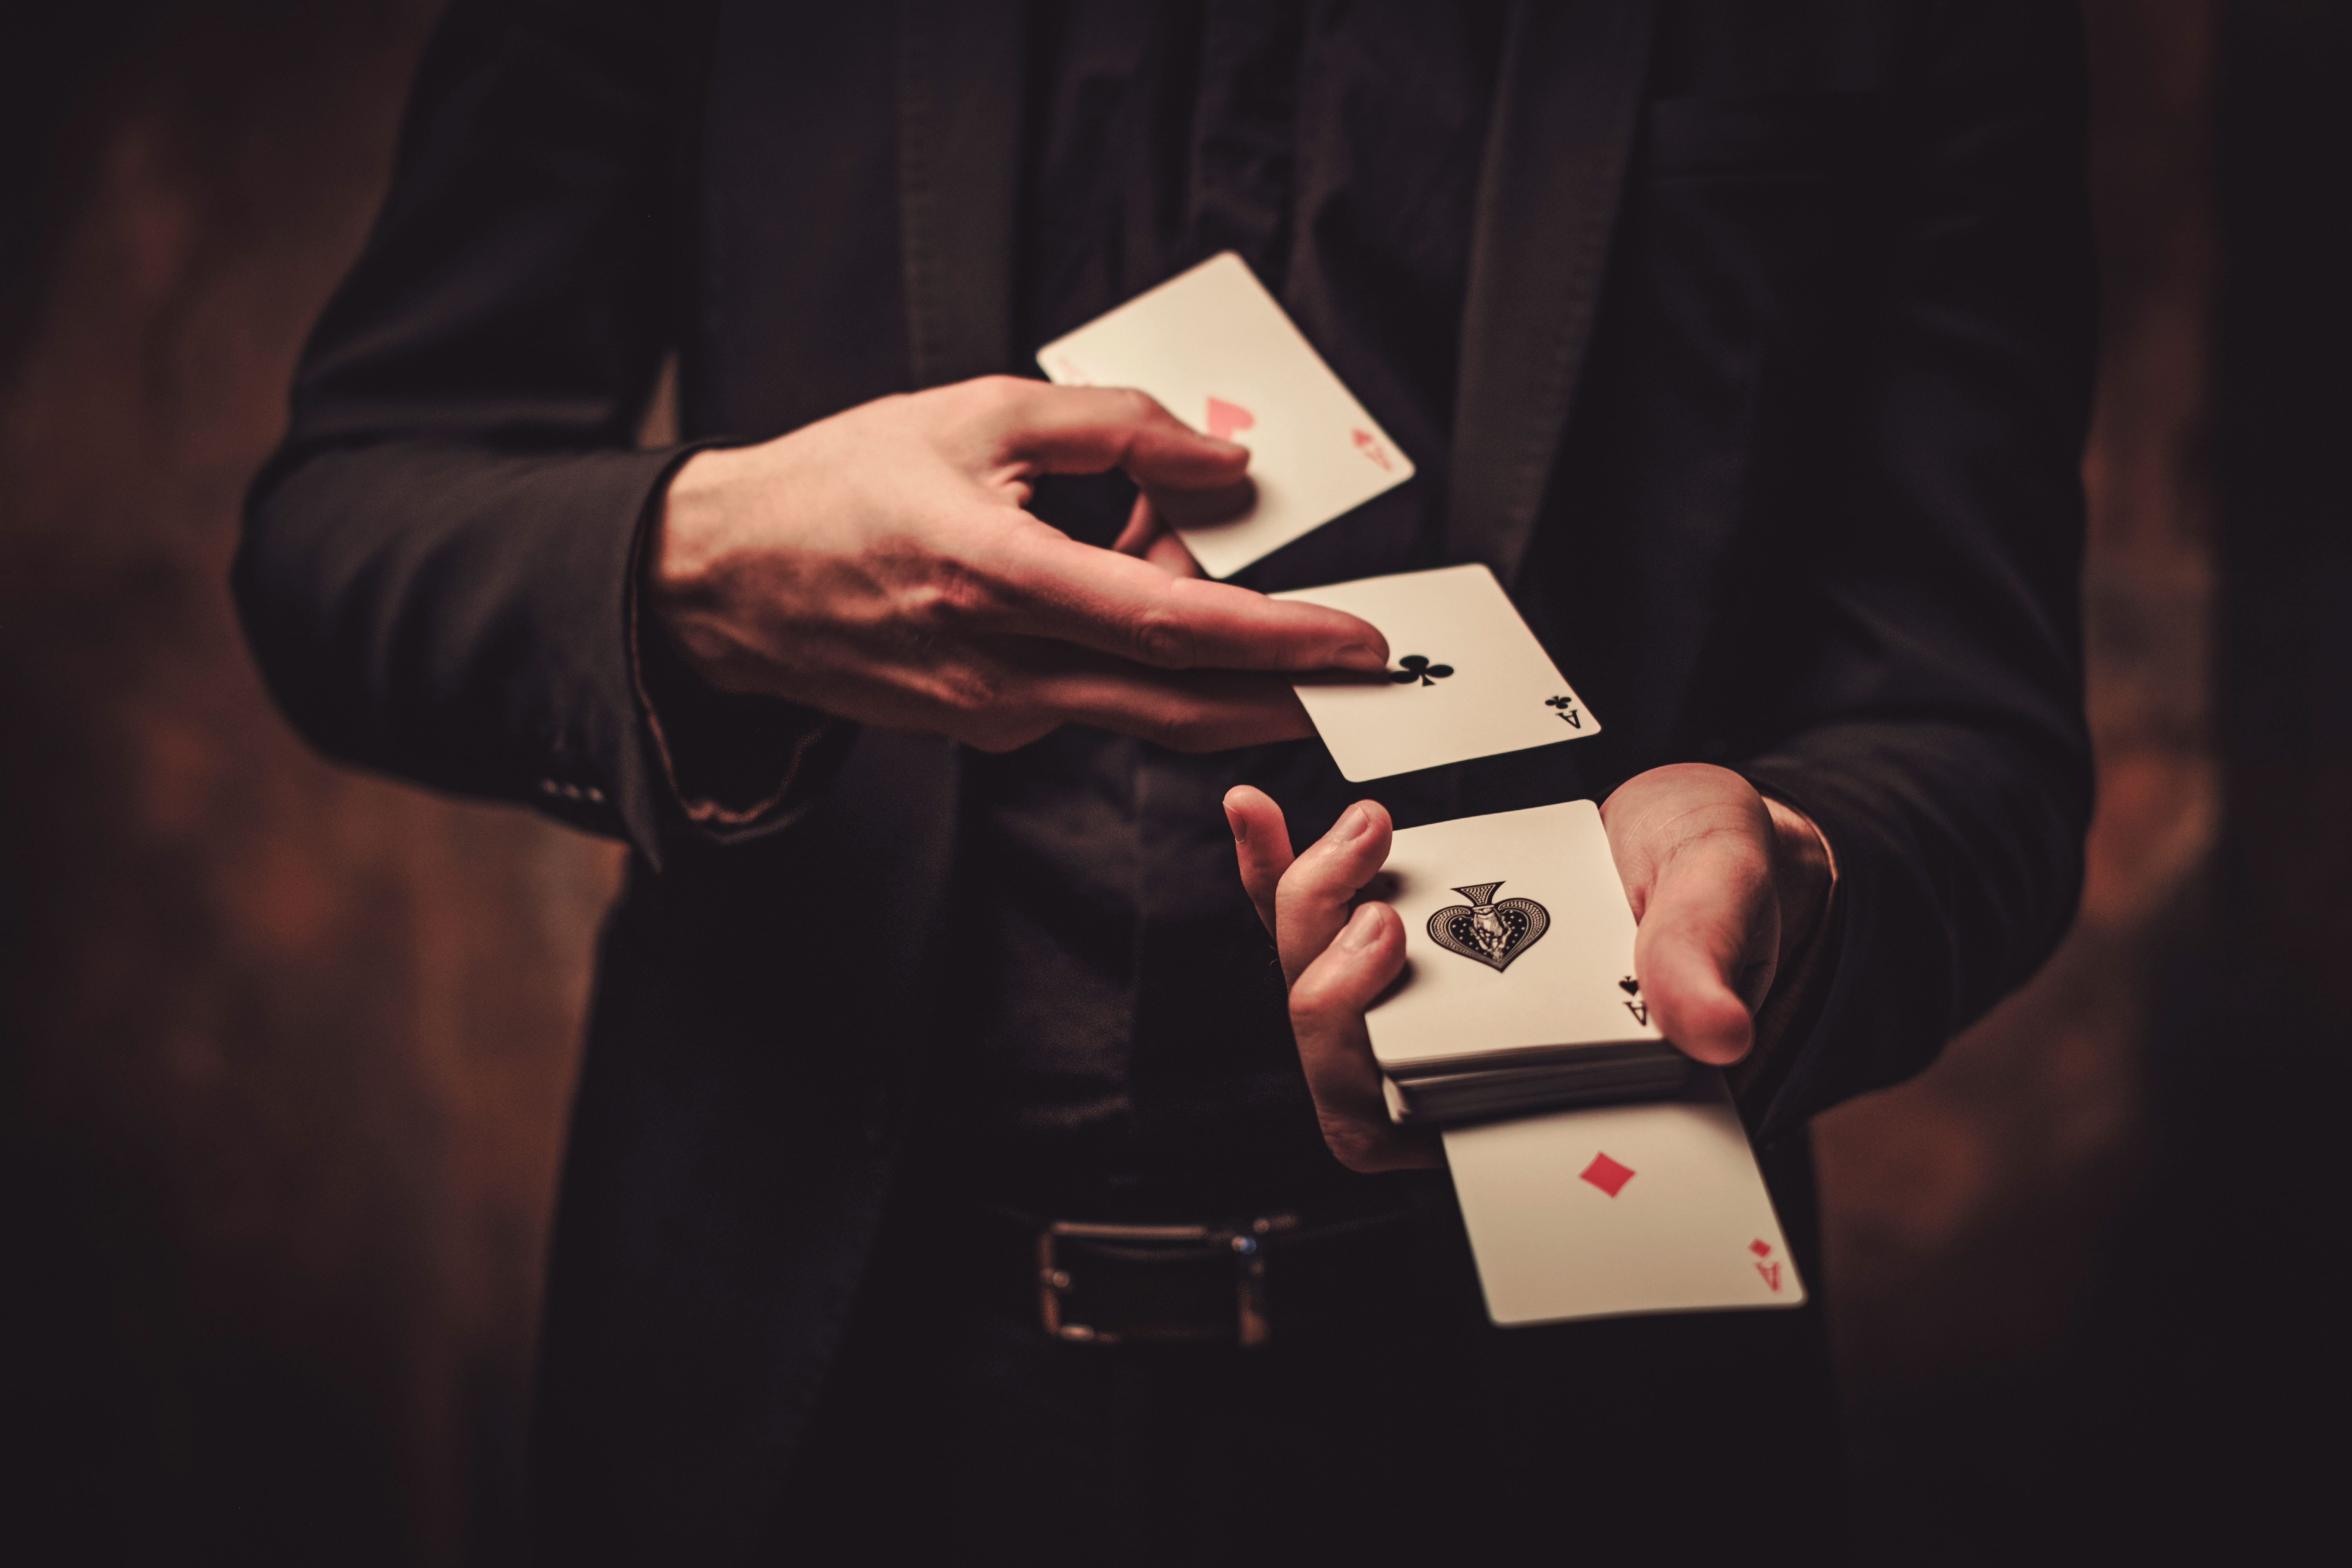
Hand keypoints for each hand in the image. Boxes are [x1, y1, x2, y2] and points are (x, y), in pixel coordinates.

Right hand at [645, 376, 1387, 751]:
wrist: (724, 579)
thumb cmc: (841, 486)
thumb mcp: (979, 414)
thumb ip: (1115, 429)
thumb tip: (1221, 462)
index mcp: (993, 576)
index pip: (1168, 625)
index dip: (1274, 640)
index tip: (1353, 645)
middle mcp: (995, 668)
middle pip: (1176, 704)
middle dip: (1282, 694)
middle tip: (1355, 673)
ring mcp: (987, 715)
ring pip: (1134, 702)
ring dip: (1194, 654)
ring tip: (1177, 556)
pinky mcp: (981, 731)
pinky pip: (1085, 696)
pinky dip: (1126, 653)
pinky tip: (1102, 584)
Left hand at [1224, 764, 1830, 1173]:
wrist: (1708, 842)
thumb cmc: (1726, 884)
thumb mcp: (1726, 893)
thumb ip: (1708, 955)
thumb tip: (1716, 1029)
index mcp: (1551, 1095)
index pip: (1430, 1140)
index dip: (1378, 1101)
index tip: (1385, 1005)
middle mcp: (1473, 1066)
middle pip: (1351, 1075)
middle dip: (1332, 995)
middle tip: (1379, 909)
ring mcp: (1429, 1004)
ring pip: (1319, 999)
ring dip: (1304, 916)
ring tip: (1359, 831)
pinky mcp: (1404, 933)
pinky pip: (1313, 923)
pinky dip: (1276, 872)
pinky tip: (1249, 808)